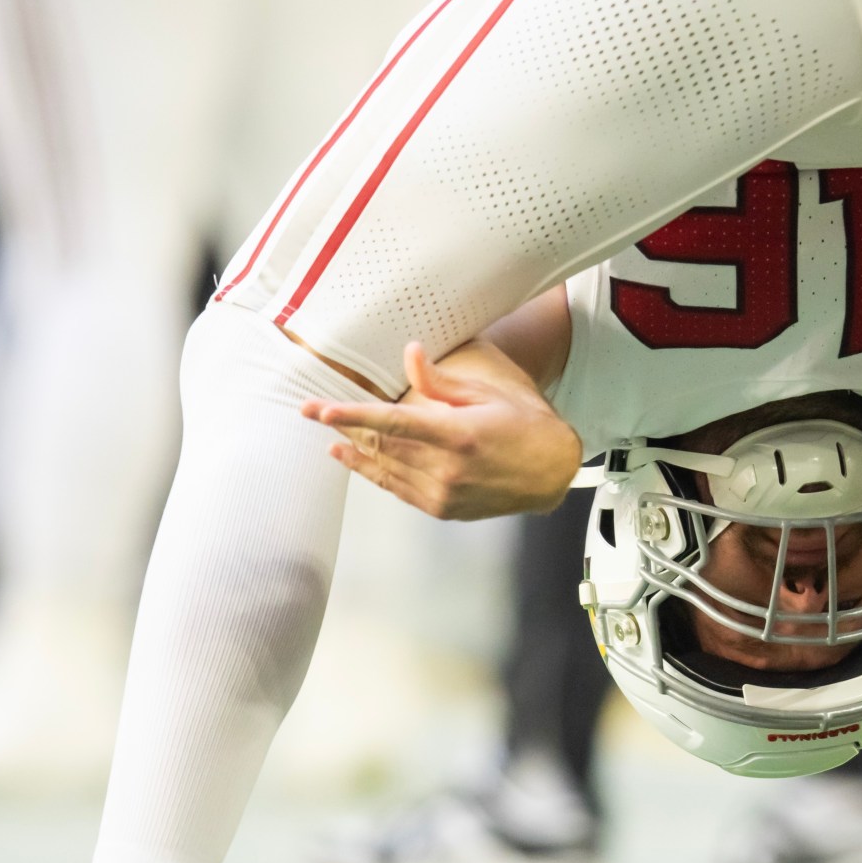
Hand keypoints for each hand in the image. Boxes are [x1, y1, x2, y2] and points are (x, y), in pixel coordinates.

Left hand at [301, 339, 582, 519]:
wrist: (550, 473)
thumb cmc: (523, 426)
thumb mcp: (487, 395)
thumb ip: (440, 381)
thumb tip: (409, 353)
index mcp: (458, 435)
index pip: (393, 423)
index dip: (353, 416)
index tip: (321, 410)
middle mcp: (447, 470)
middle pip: (381, 446)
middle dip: (344, 428)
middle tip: (311, 411)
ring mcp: (443, 494)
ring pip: (384, 469)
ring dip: (353, 450)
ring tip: (327, 433)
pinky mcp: (442, 509)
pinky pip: (396, 488)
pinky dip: (371, 473)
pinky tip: (352, 458)